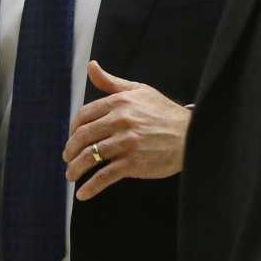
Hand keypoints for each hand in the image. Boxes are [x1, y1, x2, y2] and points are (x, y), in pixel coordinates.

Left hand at [62, 61, 189, 200]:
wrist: (192, 136)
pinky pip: (104, 176)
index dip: (73, 129)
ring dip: (75, 169)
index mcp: (119, 102)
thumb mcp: (139, 91)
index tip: (72, 138)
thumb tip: (91, 66)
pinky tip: (83, 194)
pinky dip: (90, 187)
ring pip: (89, 157)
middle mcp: (120, 121)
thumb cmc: (164, 112)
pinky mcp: (133, 163)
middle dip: (70, 150)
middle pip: (82, 137)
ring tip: (71, 176)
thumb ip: (111, 82)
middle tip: (68, 159)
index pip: (83, 116)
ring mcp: (126, 143)